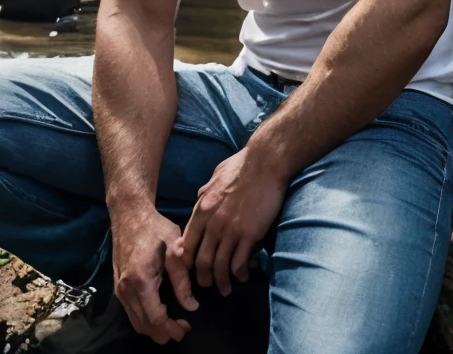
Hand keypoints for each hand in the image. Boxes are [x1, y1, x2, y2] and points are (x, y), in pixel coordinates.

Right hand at [111, 208, 198, 343]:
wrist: (129, 214)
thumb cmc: (154, 227)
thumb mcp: (175, 248)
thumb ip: (182, 279)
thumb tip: (192, 306)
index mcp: (140, 280)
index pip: (155, 317)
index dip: (171, 327)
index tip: (187, 327)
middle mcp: (125, 289)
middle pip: (144, 325)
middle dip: (164, 333)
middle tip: (183, 329)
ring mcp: (119, 289)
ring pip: (136, 322)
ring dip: (155, 328)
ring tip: (174, 324)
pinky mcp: (118, 286)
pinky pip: (131, 312)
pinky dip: (146, 319)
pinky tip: (161, 313)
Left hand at [179, 147, 286, 296]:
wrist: (265, 162)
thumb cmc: (242, 165)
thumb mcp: (215, 176)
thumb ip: (205, 190)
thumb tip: (199, 196)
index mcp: (201, 208)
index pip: (187, 244)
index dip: (188, 262)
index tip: (192, 270)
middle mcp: (213, 223)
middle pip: (202, 261)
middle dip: (204, 278)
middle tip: (208, 286)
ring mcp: (230, 230)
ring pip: (220, 267)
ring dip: (222, 282)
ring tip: (226, 289)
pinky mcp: (249, 234)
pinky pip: (239, 263)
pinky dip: (240, 274)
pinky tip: (243, 276)